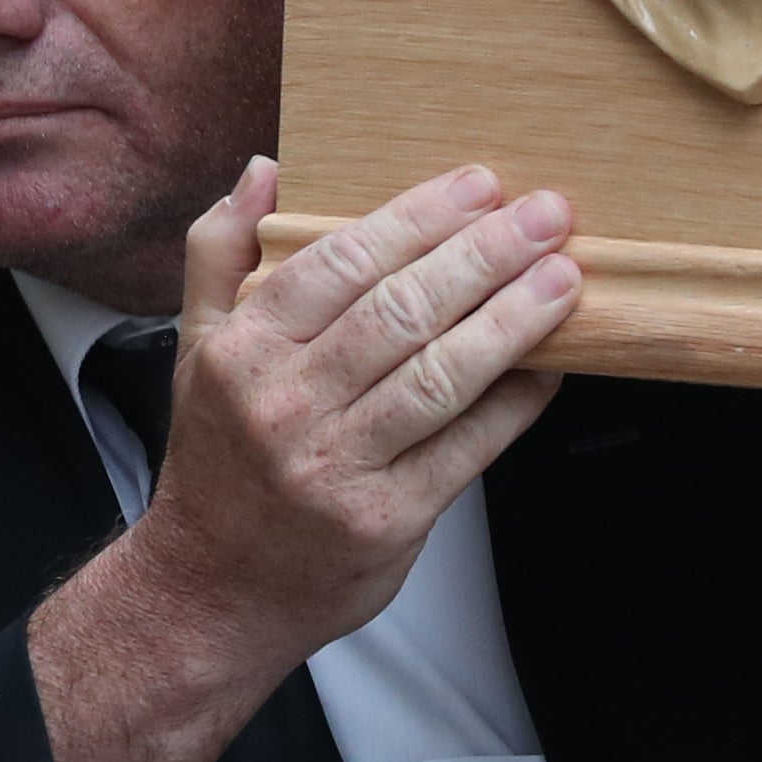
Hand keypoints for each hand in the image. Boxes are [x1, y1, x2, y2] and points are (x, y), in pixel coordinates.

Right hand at [29, 159, 579, 761]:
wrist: (211, 590)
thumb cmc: (220, 458)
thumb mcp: (196, 350)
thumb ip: (221, 254)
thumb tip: (266, 171)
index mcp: (242, 352)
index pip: (340, 263)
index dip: (418, 218)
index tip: (480, 185)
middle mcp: (285, 406)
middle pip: (400, 312)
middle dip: (483, 255)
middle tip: (546, 214)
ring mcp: (337, 466)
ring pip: (440, 375)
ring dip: (513, 320)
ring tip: (565, 276)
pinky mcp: (387, 520)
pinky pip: (468, 446)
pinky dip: (517, 400)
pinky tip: (556, 362)